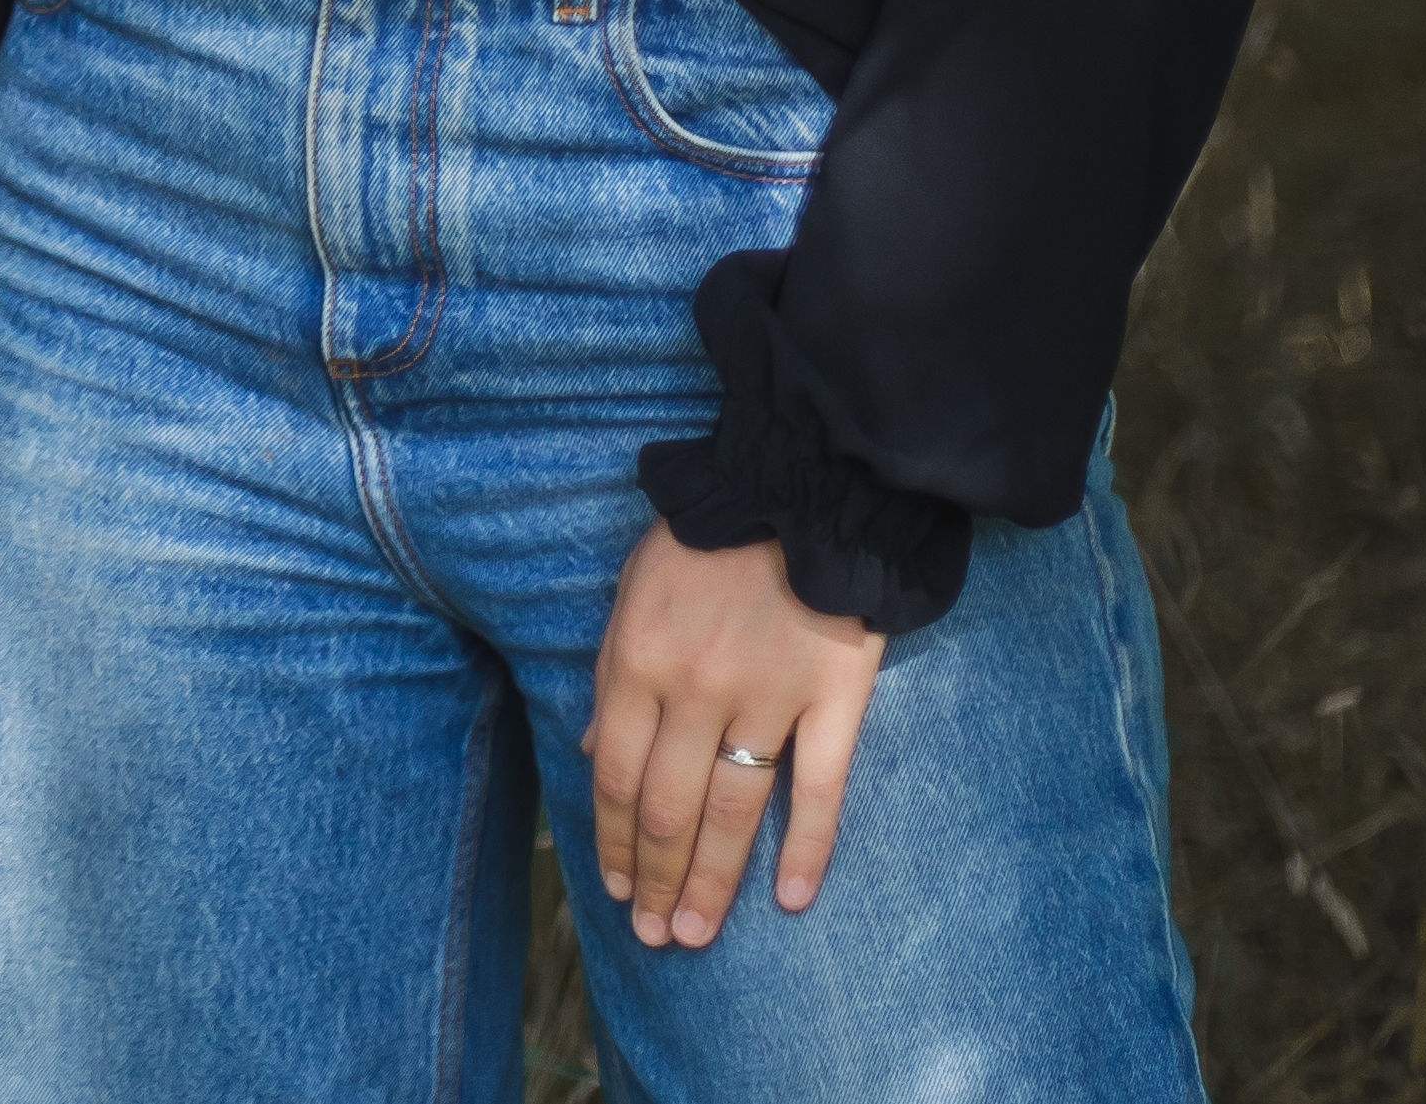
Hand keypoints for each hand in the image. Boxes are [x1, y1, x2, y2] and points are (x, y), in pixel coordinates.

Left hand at [588, 523, 883, 943]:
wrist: (801, 489)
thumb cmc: (706, 542)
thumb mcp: (632, 595)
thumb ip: (613, 677)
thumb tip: (591, 750)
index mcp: (637, 662)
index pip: (613, 774)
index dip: (611, 840)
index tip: (614, 890)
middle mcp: (696, 689)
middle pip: (667, 806)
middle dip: (655, 878)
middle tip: (654, 936)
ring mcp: (768, 698)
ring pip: (733, 811)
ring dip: (712, 881)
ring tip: (696, 932)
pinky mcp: (834, 699)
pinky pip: (820, 788)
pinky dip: (808, 849)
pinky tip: (791, 898)